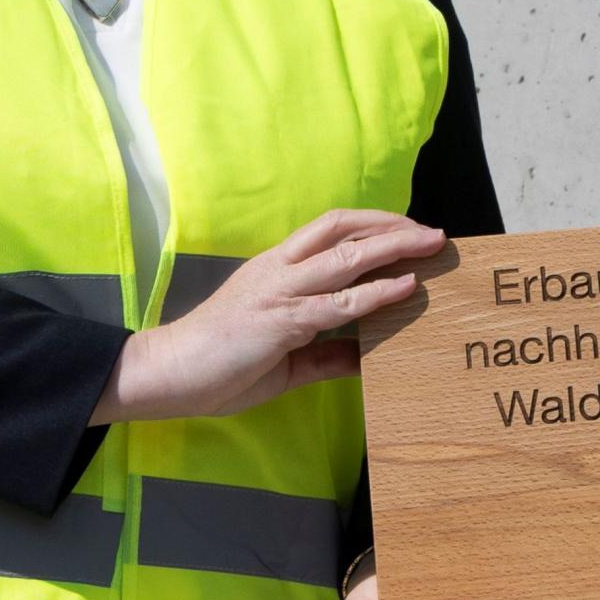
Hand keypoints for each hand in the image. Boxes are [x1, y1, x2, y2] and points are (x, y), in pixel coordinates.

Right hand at [93, 209, 444, 423]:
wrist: (167, 374)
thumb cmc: (218, 365)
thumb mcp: (283, 360)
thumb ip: (324, 355)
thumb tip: (366, 357)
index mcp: (275, 269)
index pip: (329, 230)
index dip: (370, 224)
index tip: (406, 231)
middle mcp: (278, 269)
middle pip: (342, 230)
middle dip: (391, 227)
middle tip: (432, 232)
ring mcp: (279, 292)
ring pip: (345, 258)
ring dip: (393, 248)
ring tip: (430, 245)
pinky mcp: (280, 320)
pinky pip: (337, 304)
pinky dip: (376, 293)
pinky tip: (405, 287)